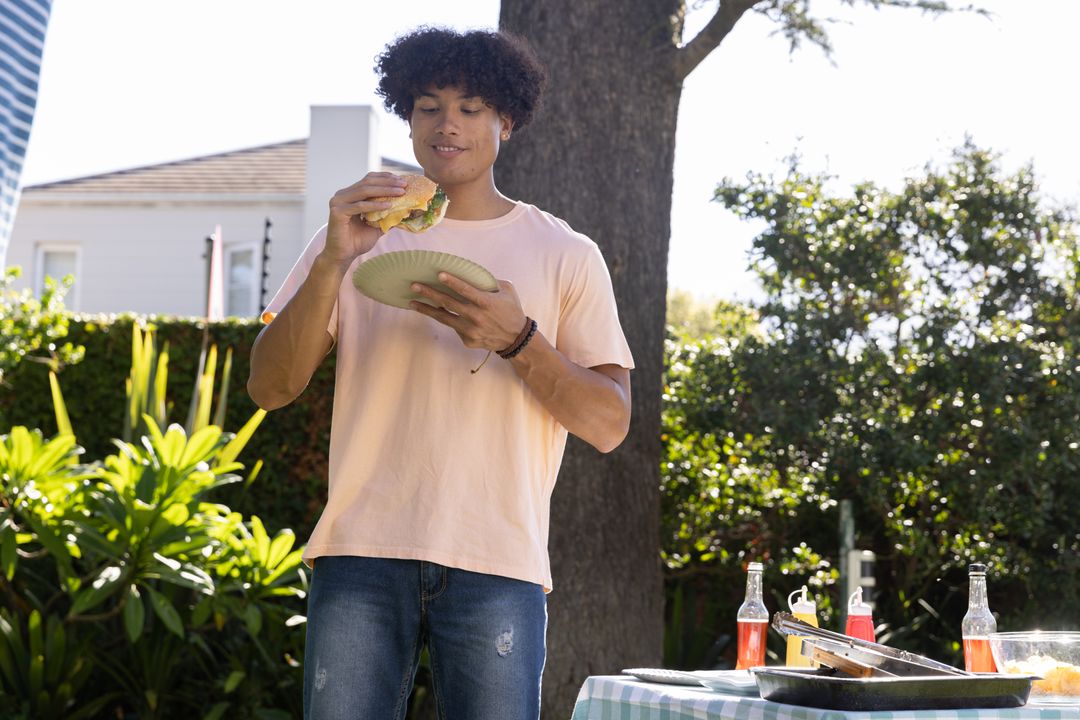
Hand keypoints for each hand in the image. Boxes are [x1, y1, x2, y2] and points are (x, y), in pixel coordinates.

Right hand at [320, 172, 406, 268]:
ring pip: (364, 191)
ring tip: (400, 193)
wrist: (343, 256)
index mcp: (350, 195)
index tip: (401, 180)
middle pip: (367, 182)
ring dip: (385, 190)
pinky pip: (360, 206)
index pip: (368, 180)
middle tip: (404, 184)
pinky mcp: (337, 212)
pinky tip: (389, 206)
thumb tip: (405, 209)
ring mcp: (338, 202)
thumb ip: (386, 215)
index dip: (385, 177)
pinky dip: (375, 205)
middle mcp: (342, 195)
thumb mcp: (376, 225)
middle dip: (388, 182)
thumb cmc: (357, 241)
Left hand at [409, 273, 526, 351]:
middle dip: (429, 293)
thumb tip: (473, 273)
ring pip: (444, 318)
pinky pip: (454, 327)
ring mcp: (470, 330)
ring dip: (427, 309)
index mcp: (486, 303)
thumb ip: (491, 282)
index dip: (452, 282)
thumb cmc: (512, 311)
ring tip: (412, 303)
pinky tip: (439, 313)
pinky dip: (448, 319)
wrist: (516, 339)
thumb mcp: (508, 291)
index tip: (439, 275)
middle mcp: (476, 317)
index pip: (466, 290)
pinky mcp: (467, 340)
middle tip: (415, 285)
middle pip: (448, 303)